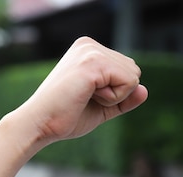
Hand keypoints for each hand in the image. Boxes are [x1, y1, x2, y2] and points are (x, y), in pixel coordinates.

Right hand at [18, 37, 147, 145]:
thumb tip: (144, 91)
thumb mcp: (100, 108)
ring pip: (133, 76)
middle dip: (116, 93)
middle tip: (83, 99)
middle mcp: (88, 45)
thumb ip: (123, 99)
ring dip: (114, 96)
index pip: (126, 69)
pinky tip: (86, 97)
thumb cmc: (62, 118)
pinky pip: (129, 82)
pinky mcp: (93, 63)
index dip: (113, 92)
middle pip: (133, 70)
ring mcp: (90, 51)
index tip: (82, 97)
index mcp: (86, 50)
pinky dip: (113, 97)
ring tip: (83, 98)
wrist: (38, 124)